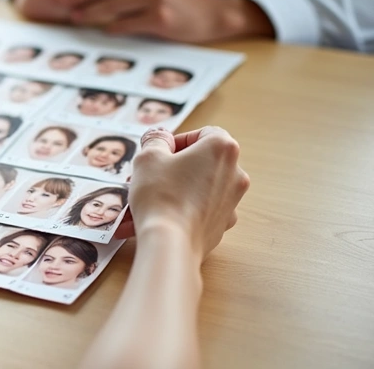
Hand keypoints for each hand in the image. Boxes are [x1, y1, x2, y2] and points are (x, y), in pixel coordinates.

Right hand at [115, 127, 249, 261]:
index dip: (177, 141)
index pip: (202, 133)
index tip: (159, 154)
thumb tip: (160, 137)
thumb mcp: (148, 156)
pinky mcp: (222, 224)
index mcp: (222, 149)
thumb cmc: (161, 195)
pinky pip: (198, 209)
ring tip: (143, 201)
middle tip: (147, 176)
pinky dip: (180, 210)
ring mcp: (232, 201)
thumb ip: (155, 140)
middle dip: (171, 168)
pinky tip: (157, 218)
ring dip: (172, 189)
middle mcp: (235, 173)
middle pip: (200, 162)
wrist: (171, 243)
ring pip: (197, 187)